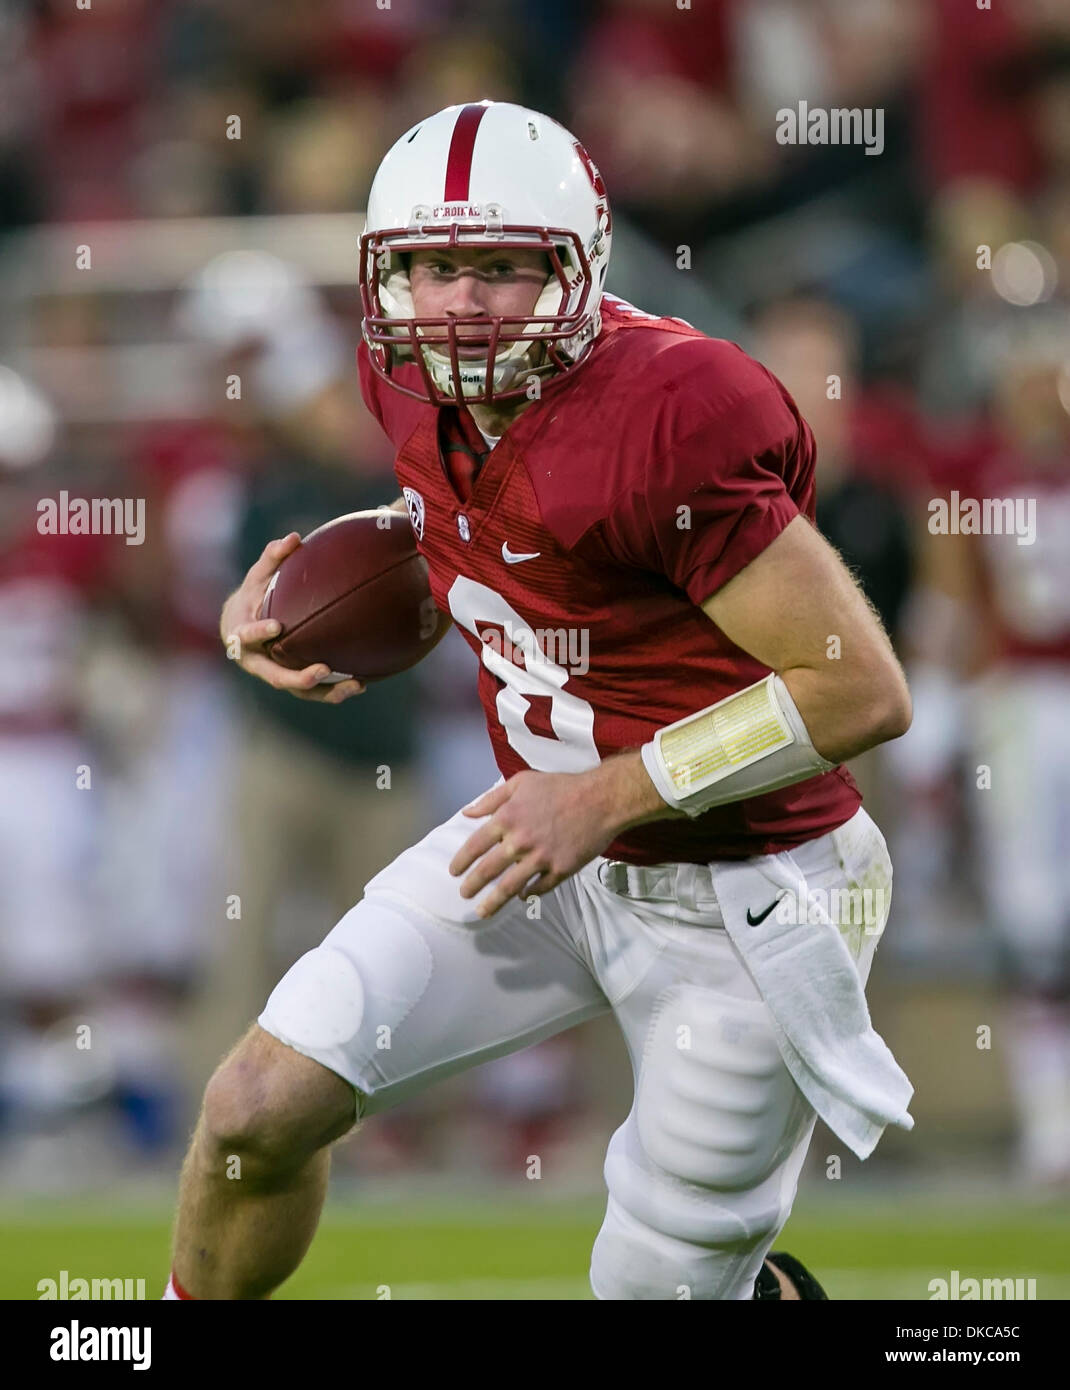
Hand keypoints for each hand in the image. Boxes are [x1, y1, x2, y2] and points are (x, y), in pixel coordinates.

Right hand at [220, 533, 365, 704]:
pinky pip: (314, 691)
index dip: (258, 633)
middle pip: (275, 676)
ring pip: (299, 691)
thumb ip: (272, 557)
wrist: (240, 627)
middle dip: (298, 677)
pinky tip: (362, 684)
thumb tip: (294, 537)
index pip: (247, 636)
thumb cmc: (252, 597)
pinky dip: (335, 690)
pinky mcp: (292, 680)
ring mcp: (275, 674)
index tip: (275, 626)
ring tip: (355, 685)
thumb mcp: (257, 576)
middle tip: (323, 670)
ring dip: (326, 692)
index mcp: (242, 636)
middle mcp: (257, 662)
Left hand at [449, 768, 622, 919]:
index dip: (462, 860)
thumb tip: (468, 812)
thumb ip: (492, 798)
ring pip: (510, 887)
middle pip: (488, 871)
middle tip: (464, 894)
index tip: (454, 871)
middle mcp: (520, 841)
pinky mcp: (560, 869)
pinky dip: (529, 894)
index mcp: (507, 818)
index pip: (475, 845)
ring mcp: (540, 858)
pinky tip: (523, 897)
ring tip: (482, 911)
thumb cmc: (561, 787)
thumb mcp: (522, 782)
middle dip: (472, 885)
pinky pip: (540, 888)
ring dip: (494, 902)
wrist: (601, 799)